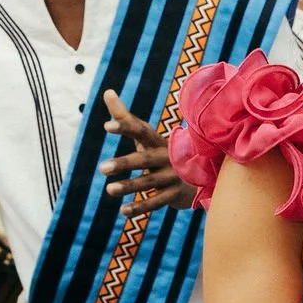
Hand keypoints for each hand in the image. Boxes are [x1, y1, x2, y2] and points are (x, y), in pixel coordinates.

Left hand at [100, 90, 192, 215]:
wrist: (201, 174)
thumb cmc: (163, 152)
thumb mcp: (147, 136)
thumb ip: (125, 117)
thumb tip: (107, 91)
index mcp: (157, 141)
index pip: (141, 131)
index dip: (125, 127)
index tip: (106, 126)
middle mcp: (166, 157)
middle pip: (144, 159)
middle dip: (124, 164)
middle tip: (101, 168)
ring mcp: (172, 176)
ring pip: (150, 182)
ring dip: (130, 186)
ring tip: (109, 190)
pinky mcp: (175, 195)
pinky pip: (157, 202)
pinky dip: (141, 207)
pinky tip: (123, 211)